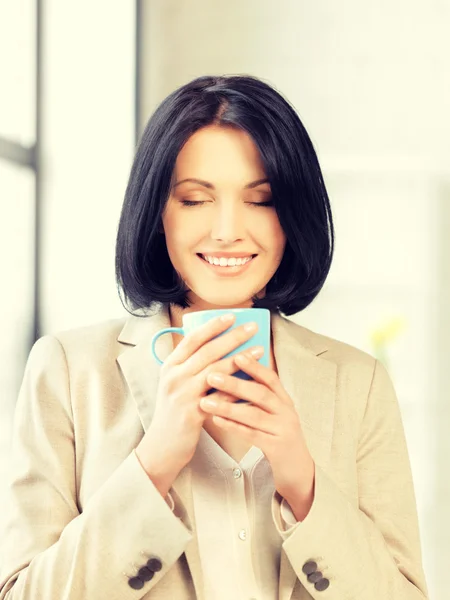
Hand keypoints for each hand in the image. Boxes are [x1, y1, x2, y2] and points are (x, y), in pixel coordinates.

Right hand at [136, 313, 264, 484]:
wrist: (162, 446)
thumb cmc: (173, 410)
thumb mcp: (174, 382)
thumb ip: (189, 365)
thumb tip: (216, 343)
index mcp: (169, 365)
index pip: (192, 339)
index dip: (212, 326)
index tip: (231, 316)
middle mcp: (174, 377)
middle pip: (208, 351)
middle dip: (232, 337)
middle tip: (252, 327)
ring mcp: (182, 395)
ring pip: (216, 371)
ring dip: (240, 358)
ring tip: (260, 349)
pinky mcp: (192, 413)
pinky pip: (221, 397)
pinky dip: (239, 388)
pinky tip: (255, 381)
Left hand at [199, 351, 315, 502]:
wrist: (297, 469)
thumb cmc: (278, 435)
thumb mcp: (273, 412)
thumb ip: (258, 395)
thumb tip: (233, 373)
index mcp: (284, 399)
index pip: (270, 378)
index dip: (254, 366)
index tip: (236, 355)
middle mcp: (286, 412)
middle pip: (261, 393)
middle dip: (235, 383)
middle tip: (211, 376)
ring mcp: (283, 430)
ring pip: (254, 415)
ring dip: (228, 406)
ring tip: (206, 400)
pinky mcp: (277, 448)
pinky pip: (252, 434)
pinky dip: (233, 426)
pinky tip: (217, 419)